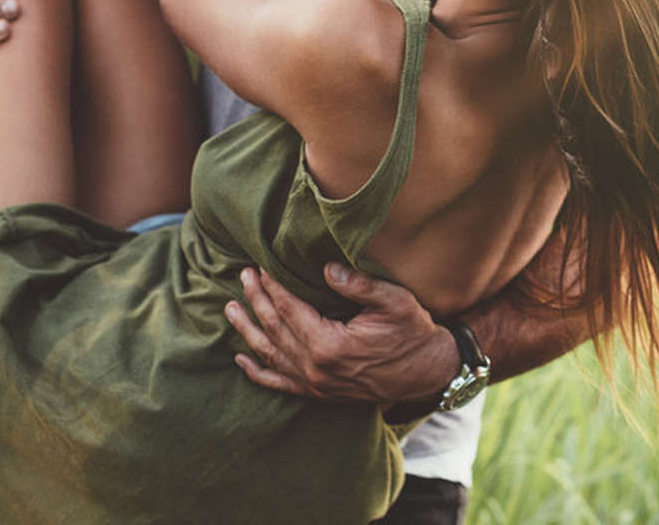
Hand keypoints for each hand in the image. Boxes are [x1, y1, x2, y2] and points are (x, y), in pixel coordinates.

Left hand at [225, 264, 458, 406]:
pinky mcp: (318, 393)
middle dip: (256, 299)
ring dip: (248, 330)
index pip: (289, 309)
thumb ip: (359, 284)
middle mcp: (315, 368)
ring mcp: (314, 384)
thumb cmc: (413, 332)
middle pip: (275, 328)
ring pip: (270, 354)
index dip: (272, 286)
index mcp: (329, 345)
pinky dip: (257, 371)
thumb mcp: (394, 301)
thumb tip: (326, 268)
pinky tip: (242, 358)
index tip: (259, 265)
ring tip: (231, 308)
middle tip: (243, 275)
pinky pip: (279, 383)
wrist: (427, 372)